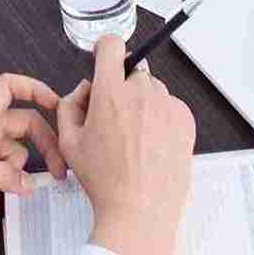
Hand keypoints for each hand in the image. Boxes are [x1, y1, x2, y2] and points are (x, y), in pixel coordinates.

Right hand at [56, 36, 194, 254]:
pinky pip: (171, 106)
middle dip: (122, 88)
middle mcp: (141, 94)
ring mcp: (166, 106)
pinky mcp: (184, 119)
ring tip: (135, 137)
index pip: (112, 44)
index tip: (104, 56)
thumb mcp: (69, 143)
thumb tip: (83, 90)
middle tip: (115, 118)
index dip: (105, 48)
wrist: (140, 209)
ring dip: (144, 103)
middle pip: (132, 71)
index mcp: (110, 94)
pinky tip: (151, 143)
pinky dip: (162, 118)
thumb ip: (69, 105)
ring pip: (153, 89)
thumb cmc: (107, 181)